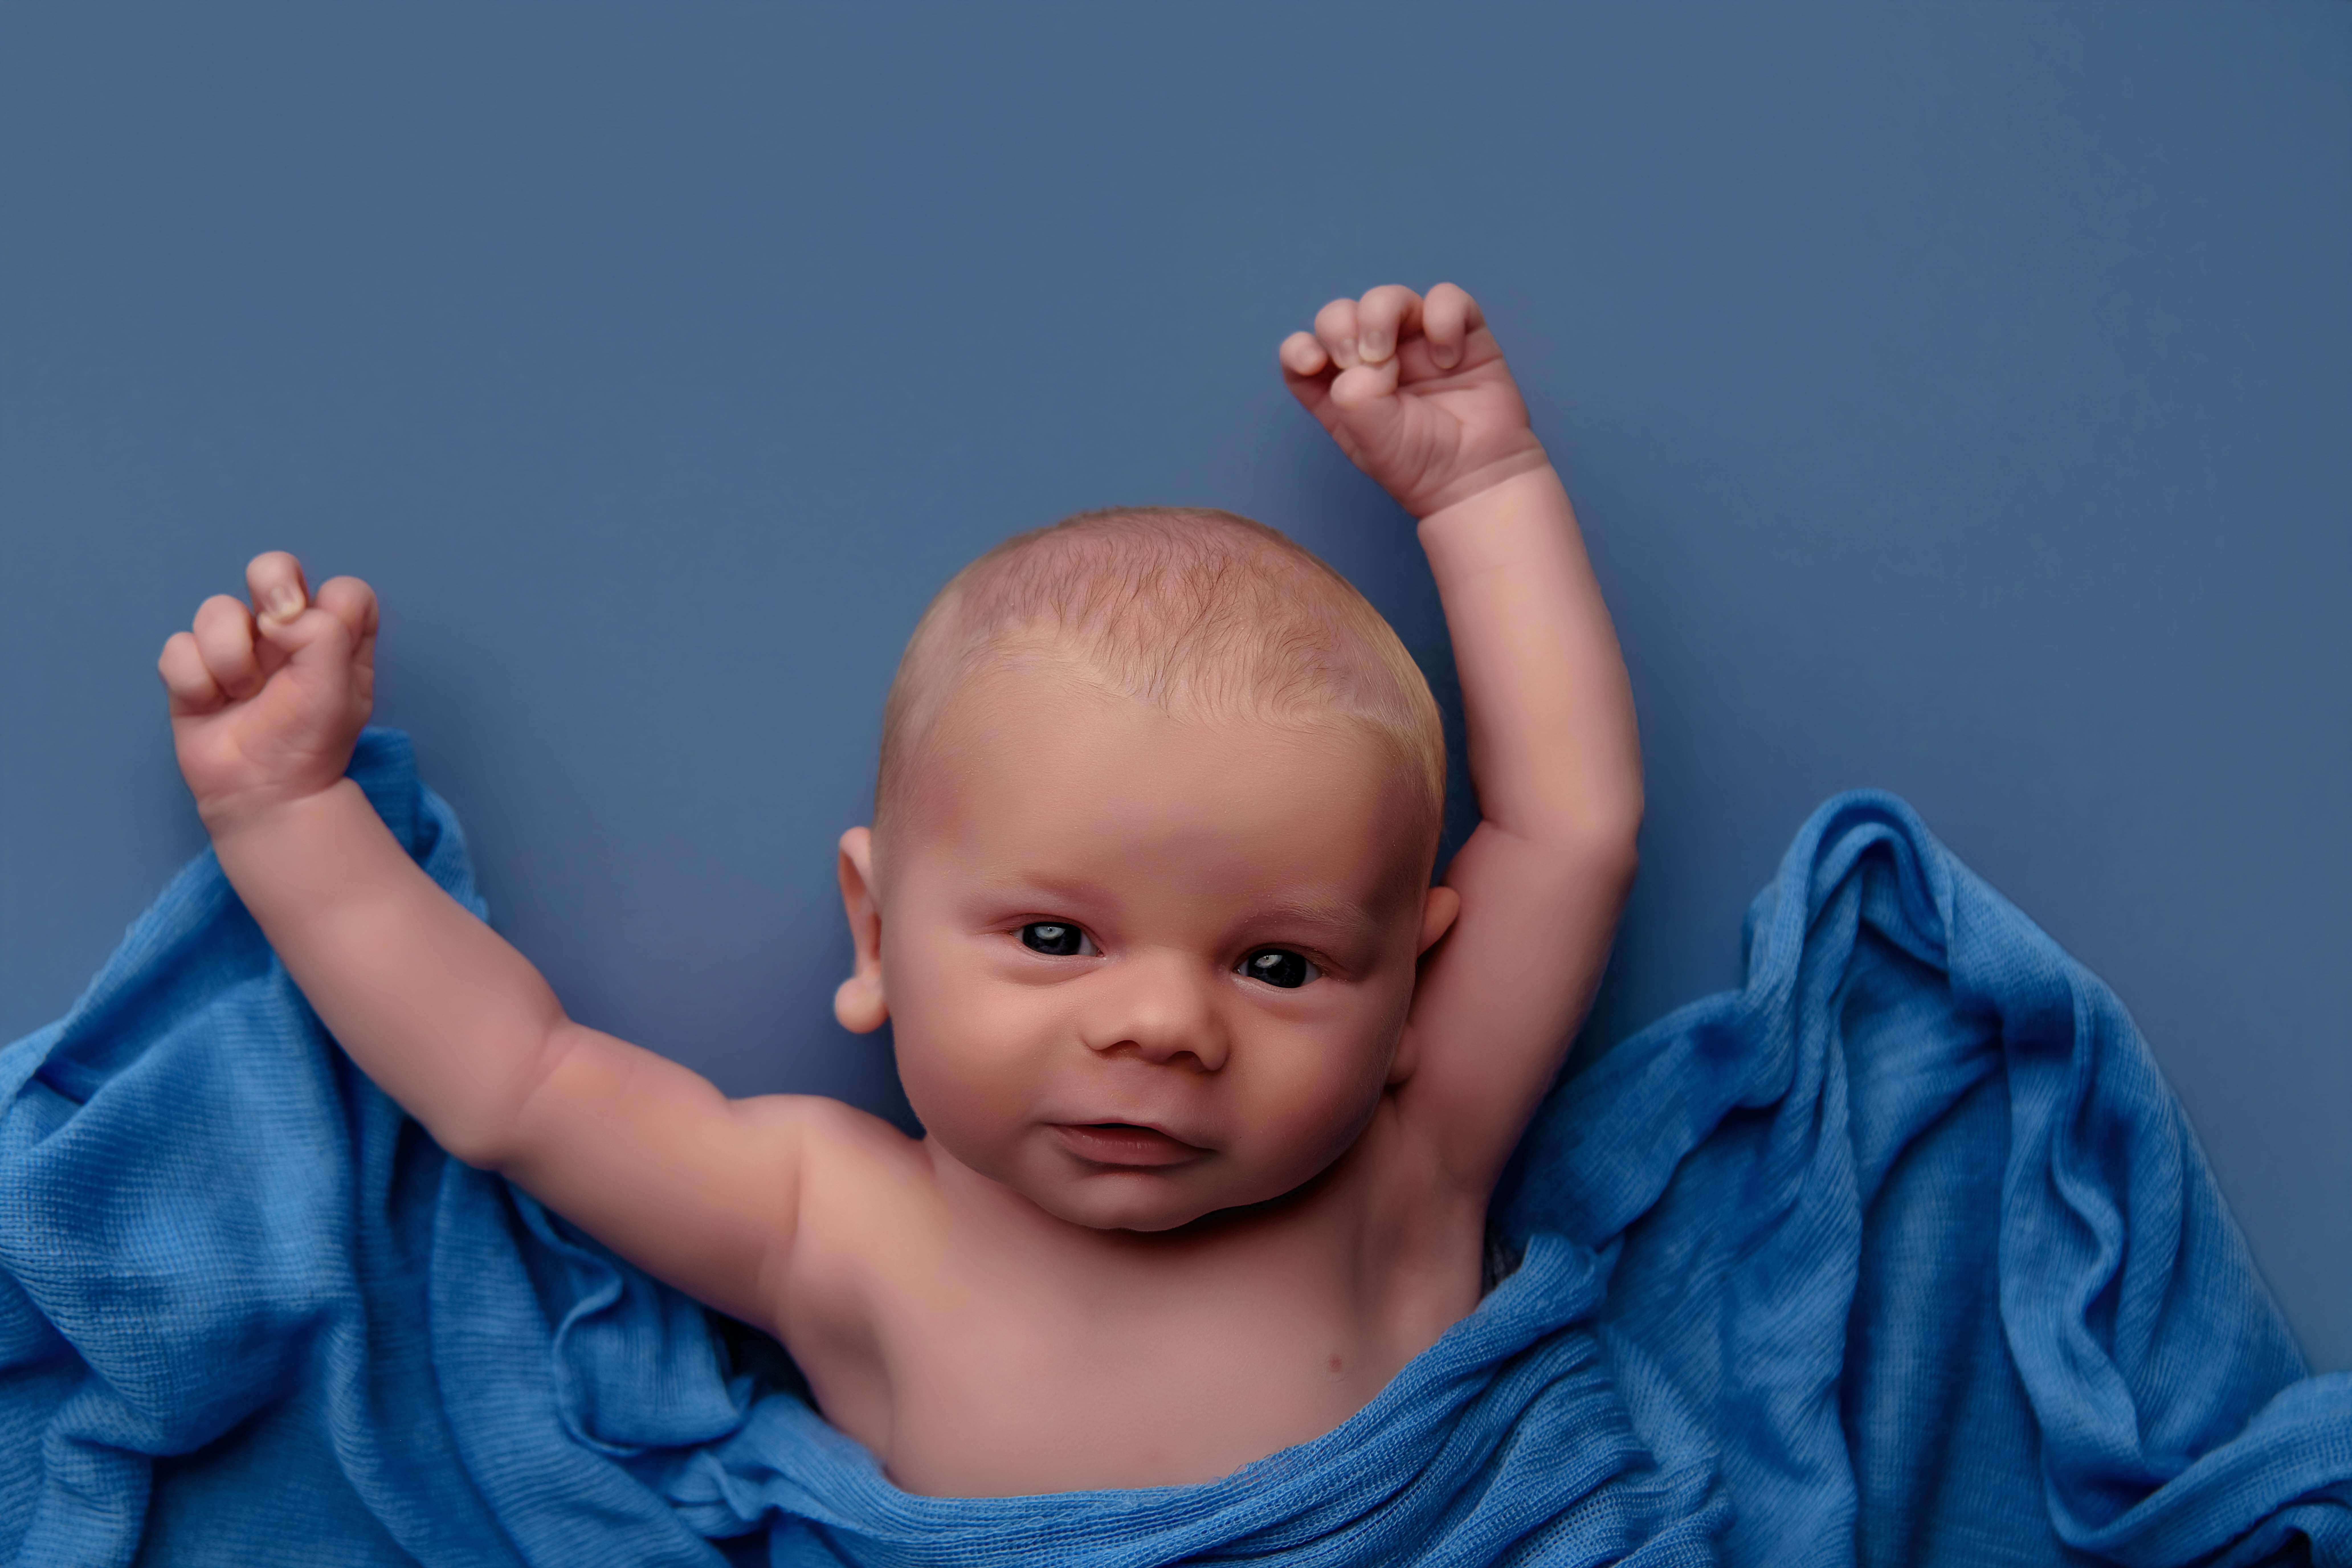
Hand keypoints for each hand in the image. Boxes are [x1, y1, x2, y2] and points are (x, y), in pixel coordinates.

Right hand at [157, 551, 379, 830]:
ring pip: (216, 608)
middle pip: (274, 568)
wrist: (266, 793)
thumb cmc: (309, 741)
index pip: (343, 589)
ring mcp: (238, 649)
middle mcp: (286, 635)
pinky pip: (178, 647)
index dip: (331, 602)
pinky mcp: (194, 669)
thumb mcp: (340, 689)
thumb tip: (279, 614)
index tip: (316, 634)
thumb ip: (324, 634)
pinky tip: (212, 706)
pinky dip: (195, 681)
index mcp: (333, 638)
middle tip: (274, 624)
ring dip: (229, 656)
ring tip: (244, 694)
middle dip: (271, 581)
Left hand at [1280, 283, 1550, 519]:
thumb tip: (1367, 362)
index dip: (1299, 347)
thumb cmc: (1422, 465)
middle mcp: (1373, 360)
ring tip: (1392, 359)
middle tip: (1360, 359)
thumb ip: (1356, 399)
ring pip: (1387, 299)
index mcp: (1340, 389)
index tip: (1313, 362)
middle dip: (1340, 326)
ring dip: (1381, 316)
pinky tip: (1448, 358)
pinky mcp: (1459, 333)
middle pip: (1339, 315)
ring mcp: (1415, 342)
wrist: (1479, 478)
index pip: (1302, 352)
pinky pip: (1447, 298)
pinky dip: (1443, 318)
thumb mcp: (1373, 443)